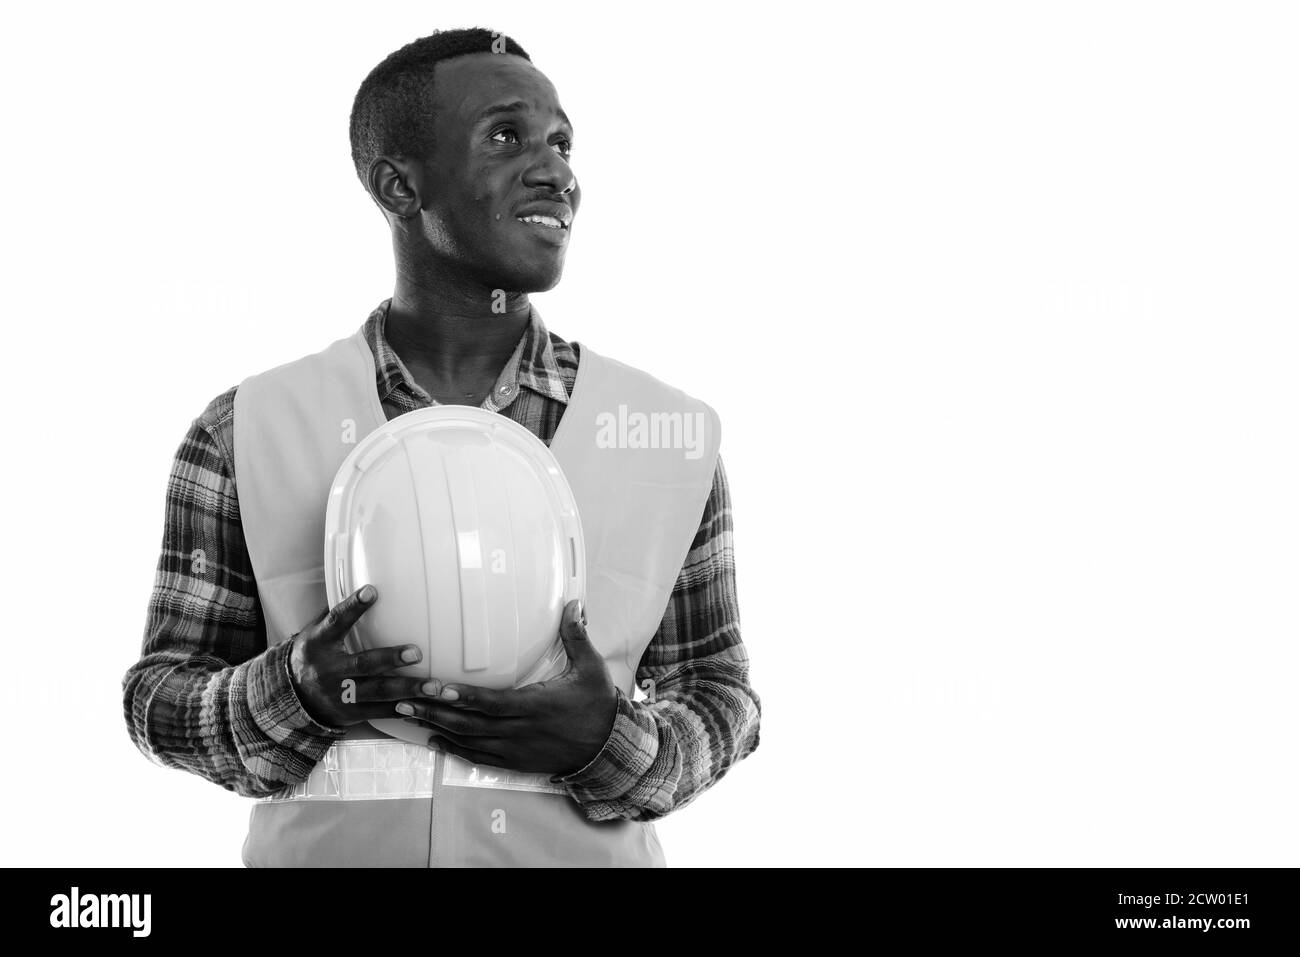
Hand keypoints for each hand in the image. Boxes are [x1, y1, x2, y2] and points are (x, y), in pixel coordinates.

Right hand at [287, 585, 437, 728]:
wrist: (290, 697)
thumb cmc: (313, 655)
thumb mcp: (315, 632)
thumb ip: (336, 614)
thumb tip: (361, 583)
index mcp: (319, 644)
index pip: (336, 622)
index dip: (352, 607)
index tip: (371, 591)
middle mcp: (329, 670)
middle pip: (363, 664)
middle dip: (391, 658)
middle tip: (417, 652)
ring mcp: (339, 694)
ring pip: (376, 692)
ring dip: (407, 689)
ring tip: (434, 685)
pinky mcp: (350, 713)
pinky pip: (379, 712)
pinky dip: (402, 710)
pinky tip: (423, 705)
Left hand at [397, 600, 616, 775]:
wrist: (608, 749)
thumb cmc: (598, 705)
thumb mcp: (591, 668)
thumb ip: (576, 636)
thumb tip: (572, 603)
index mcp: (536, 706)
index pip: (492, 702)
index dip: (463, 696)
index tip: (437, 687)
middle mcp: (520, 730)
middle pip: (469, 724)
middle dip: (434, 711)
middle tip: (402, 700)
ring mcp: (515, 749)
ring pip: (468, 741)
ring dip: (437, 727)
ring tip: (407, 716)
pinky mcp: (515, 761)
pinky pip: (478, 758)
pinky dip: (454, 750)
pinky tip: (434, 739)